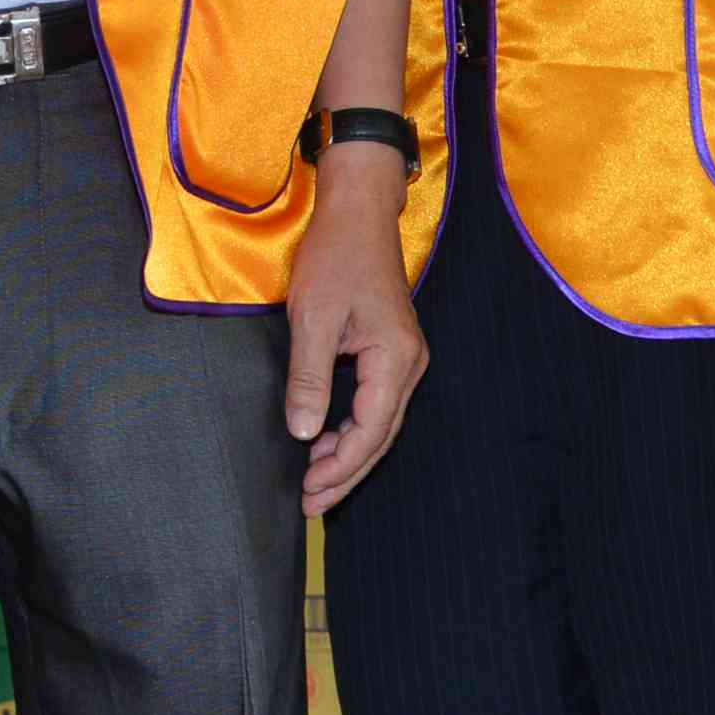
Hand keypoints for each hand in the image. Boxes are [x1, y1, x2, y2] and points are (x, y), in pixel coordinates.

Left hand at [282, 147, 423, 516]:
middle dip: (346, 472)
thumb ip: (309, 377)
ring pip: (380, 422)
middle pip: (381, 435)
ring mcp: (404, 358)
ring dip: (349, 454)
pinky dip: (352, 427)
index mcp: (396, 358)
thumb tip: (305, 433)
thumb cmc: (334, 256)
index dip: (341, 466)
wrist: (357, 210)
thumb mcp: (312, 317)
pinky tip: (326, 440)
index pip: (372, 430)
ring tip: (315, 483)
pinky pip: (376, 403)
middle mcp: (410, 364)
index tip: (310, 491)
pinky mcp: (392, 351)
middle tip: (311, 504)